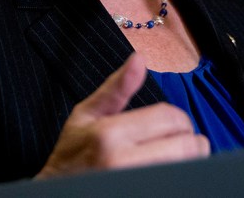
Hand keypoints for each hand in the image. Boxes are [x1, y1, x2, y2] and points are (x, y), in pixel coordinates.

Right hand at [35, 52, 209, 178]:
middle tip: (178, 141)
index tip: (173, 124)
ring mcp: (133, 184)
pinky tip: (168, 173)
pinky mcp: (141, 194)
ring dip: (189, 160)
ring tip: (175, 157)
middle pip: (184, 145)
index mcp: (110, 134)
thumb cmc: (70, 155)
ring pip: (186, 168)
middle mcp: (121, 162)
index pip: (170, 118)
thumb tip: (139, 59)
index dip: (178, 119)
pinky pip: (174, 183)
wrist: (54, 193)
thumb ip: (116, 88)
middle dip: (188, 140)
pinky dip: (178, 177)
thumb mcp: (86, 114)